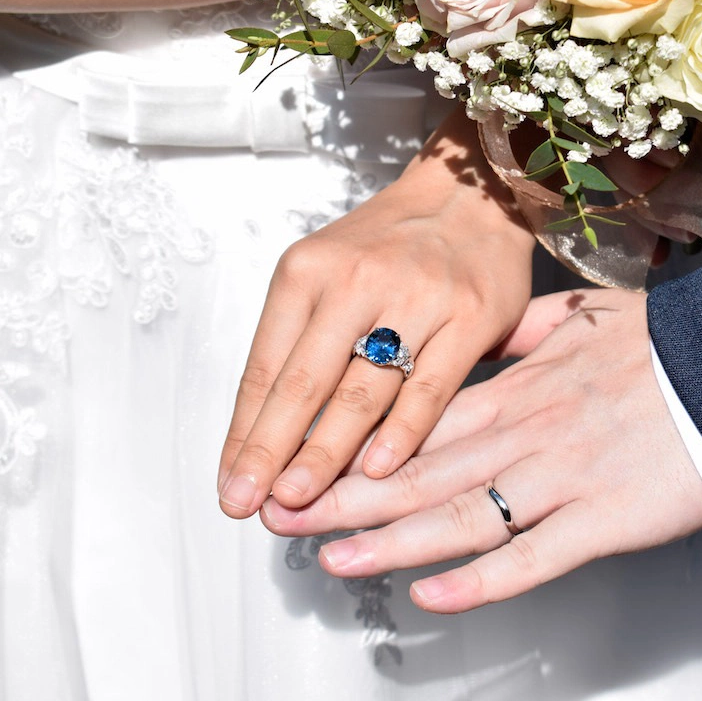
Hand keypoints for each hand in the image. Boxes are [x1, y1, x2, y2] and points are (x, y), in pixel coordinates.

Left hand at [218, 107, 535, 518]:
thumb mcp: (329, 271)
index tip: (231, 484)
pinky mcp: (470, 317)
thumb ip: (302, 340)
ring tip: (299, 499)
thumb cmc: (391, 245)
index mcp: (307, 270)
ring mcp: (417, 298)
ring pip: (362, 390)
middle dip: (271, 451)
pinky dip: (401, 433)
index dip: (244, 433)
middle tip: (248, 505)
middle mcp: (356, 280)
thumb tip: (262, 432)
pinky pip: (430, 387)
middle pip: (304, 382)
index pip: (264, 366)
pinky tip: (376, 471)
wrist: (471, 195)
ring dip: (326, 453)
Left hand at [259, 288, 701, 612]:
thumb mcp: (587, 318)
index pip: (419, 422)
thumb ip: (529, 330)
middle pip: (419, 471)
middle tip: (283, 516)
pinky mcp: (604, 520)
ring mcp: (561, 478)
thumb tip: (491, 336)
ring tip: (331, 558)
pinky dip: (482, 580)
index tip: (308, 460)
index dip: (356, 447)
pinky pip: (534, 556)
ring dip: (390, 541)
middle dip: (344, 498)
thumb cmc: (668, 346)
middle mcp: (526, 433)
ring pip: (460, 516)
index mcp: (519, 388)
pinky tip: (434, 597)